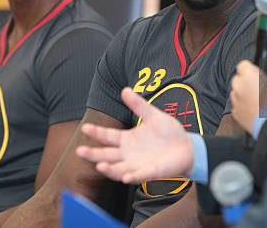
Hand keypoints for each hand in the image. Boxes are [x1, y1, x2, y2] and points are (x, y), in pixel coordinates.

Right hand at [76, 88, 193, 183]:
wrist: (186, 146)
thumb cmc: (169, 132)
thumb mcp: (153, 115)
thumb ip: (139, 105)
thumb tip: (125, 89)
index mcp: (128, 139)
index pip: (108, 136)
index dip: (97, 132)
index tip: (85, 127)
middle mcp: (129, 153)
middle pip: (107, 154)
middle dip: (93, 154)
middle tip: (80, 151)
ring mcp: (138, 164)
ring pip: (119, 168)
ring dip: (109, 169)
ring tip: (100, 166)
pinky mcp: (151, 172)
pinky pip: (139, 175)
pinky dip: (132, 177)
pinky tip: (125, 177)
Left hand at [230, 60, 261, 134]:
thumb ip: (264, 78)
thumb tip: (263, 79)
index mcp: (248, 74)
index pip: (243, 65)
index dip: (250, 70)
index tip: (255, 74)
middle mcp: (238, 85)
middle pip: (238, 79)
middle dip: (245, 83)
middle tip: (257, 89)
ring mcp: (235, 99)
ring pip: (236, 93)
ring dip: (244, 95)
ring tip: (257, 101)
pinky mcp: (235, 112)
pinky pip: (237, 106)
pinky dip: (243, 107)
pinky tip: (254, 110)